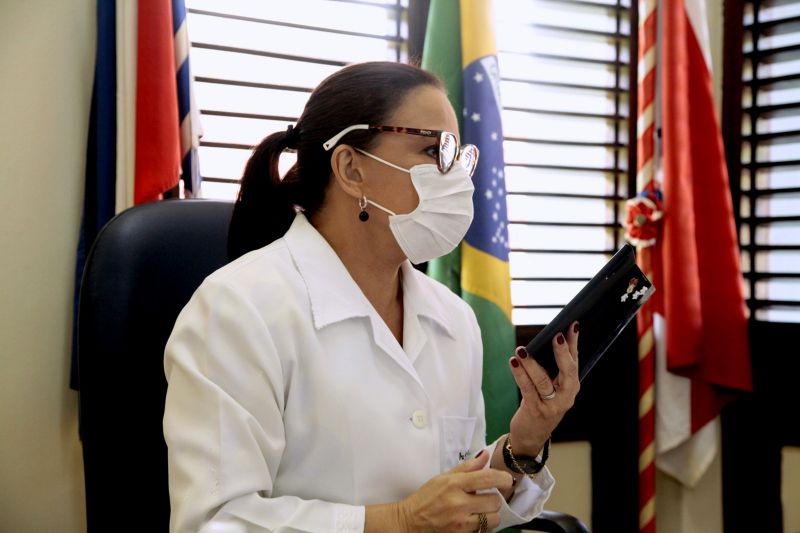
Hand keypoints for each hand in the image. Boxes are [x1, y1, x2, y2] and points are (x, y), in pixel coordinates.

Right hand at [397, 450, 511, 531]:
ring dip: (491, 514)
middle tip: (485, 497)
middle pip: (495, 501)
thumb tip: (485, 456)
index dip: (503, 478)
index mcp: (454, 484)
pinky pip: (484, 531)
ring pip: (493, 519)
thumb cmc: (427, 497)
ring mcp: (461, 523)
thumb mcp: (443, 477)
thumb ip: (467, 468)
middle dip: (494, 499)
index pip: (488, 478)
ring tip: (481, 511)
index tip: (507, 480)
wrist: (411, 521)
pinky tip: (474, 520)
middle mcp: (459, 503)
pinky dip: (483, 526)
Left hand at [507, 321, 580, 454]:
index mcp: (572, 386)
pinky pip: (527, 389)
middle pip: (567, 371)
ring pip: (543, 380)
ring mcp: (552, 405)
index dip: (574, 342)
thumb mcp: (553, 387)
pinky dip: (519, 374)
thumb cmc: (543, 404)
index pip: (575, 360)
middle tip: (556, 335)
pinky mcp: (535, 410)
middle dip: (562, 352)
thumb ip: (553, 367)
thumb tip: (548, 338)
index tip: (573, 324)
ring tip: (522, 350)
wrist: (532, 435)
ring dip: (531, 363)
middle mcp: (566, 396)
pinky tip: (513, 362)